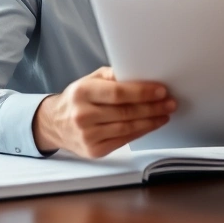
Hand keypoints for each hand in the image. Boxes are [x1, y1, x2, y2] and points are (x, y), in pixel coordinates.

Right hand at [33, 66, 175, 157]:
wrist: (54, 124)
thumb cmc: (76, 99)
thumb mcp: (89, 80)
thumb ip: (112, 76)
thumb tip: (138, 72)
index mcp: (82, 92)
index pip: (118, 93)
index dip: (142, 92)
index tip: (161, 91)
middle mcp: (83, 114)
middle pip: (126, 112)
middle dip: (152, 107)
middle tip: (170, 103)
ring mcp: (88, 135)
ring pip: (127, 128)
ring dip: (151, 121)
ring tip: (165, 114)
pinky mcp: (94, 150)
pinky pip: (123, 140)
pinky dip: (140, 132)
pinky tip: (151, 125)